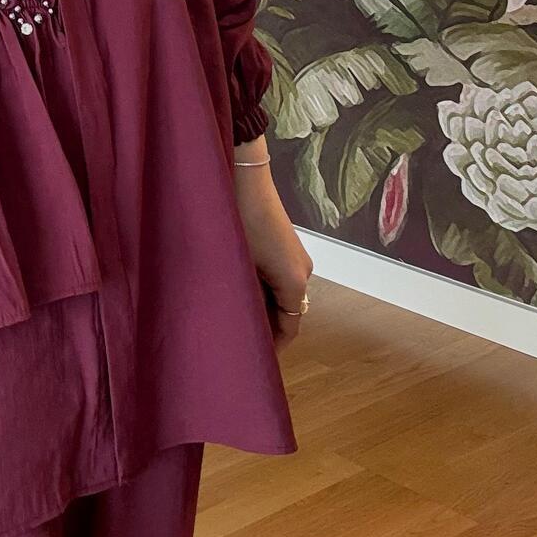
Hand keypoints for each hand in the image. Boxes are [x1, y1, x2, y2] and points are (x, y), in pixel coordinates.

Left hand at [232, 150, 313, 354]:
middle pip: (287, 311)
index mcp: (294, 281)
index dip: (272, 346)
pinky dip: (263, 288)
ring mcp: (296, 256)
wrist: (243, 177)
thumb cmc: (238, 221)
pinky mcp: (287, 244)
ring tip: (233, 314)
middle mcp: (303, 271)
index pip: (289, 327)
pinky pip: (278, 277)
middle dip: (265, 326)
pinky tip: (238, 286)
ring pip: (281, 294)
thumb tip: (238, 323)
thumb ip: (244, 298)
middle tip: (237, 337)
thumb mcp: (238, 265)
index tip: (252, 359)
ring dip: (262, 305)